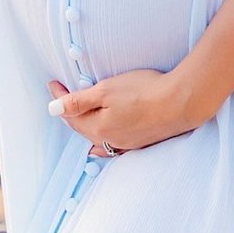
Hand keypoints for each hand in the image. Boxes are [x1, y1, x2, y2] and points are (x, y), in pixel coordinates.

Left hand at [46, 69, 195, 155]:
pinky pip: (114, 146)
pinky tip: (100, 148)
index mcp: (98, 129)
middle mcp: (110, 141)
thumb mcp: (106, 90)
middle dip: (70, 113)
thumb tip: (53, 108)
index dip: (60, 98)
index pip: (71, 115)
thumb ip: (79, 101)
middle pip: (83, 128)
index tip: (53, 84)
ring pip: (98, 137)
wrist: (181, 102)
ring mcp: (127, 143)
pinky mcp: (141, 142)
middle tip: (62, 96)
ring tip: (77, 117)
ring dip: (85, 126)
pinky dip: (102, 144)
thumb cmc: (144, 92)